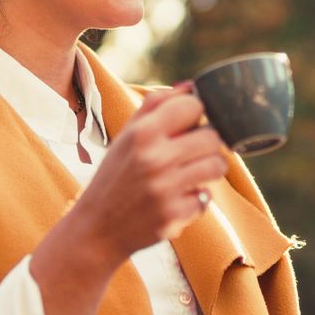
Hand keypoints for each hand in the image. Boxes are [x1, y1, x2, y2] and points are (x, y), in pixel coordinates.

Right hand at [28, 83, 226, 314]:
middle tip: (194, 151)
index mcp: (141, 133)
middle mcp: (154, 159)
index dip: (196, 113)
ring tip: (190, 173)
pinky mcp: (174, 215)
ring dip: (209, 169)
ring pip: (217, 165)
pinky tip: (176, 199)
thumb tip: (192, 85)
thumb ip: (157, 106)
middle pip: (213, 135)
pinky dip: (196, 199)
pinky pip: (206, 197)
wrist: (96, 229)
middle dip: (208, 142)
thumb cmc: (115, 176)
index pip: (194, 105)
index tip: (189, 124)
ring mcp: (165, 189)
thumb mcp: (126, 136)